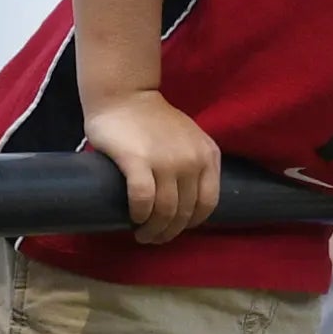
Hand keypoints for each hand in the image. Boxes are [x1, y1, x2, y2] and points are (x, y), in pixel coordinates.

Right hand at [82, 90, 221, 243]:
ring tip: (143, 235)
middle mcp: (192, 161)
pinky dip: (140, 214)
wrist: (124, 94)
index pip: (208, 203)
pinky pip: (143, 198)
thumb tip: (186, 199)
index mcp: (208, 156)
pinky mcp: (138, 161)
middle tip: (154, 238)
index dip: (193, 222)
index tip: (177, 228)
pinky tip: (134, 218)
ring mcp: (166, 161)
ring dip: (154, 229)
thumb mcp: (188, 140)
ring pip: (166, 210)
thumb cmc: (152, 120)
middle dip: (170, 232)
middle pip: (186, 211)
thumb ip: (193, 163)